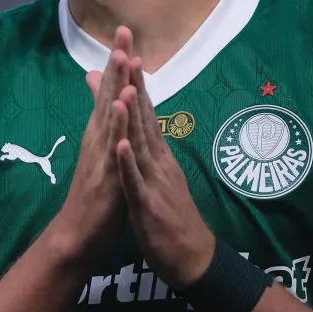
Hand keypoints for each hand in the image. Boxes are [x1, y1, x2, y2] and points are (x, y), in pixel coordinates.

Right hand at [50, 26, 133, 261]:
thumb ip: (100, 121)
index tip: (126, 31)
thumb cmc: (94, 191)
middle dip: (117, 61)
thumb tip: (98, 97)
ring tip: (123, 59)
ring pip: (111, 114)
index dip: (118, 60)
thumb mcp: (99, 150)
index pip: (111, 88)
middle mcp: (100, 135)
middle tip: (123, 30)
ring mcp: (102, 153)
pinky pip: (113, 146)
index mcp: (101, 129)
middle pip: (109, 92)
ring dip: (117, 85)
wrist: (79, 231)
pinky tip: (121, 106)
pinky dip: (117, 125)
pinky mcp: (106, 173)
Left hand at [113, 56, 215, 289]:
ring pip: (141, 145)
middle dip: (135, 87)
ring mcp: (154, 182)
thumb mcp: (153, 176)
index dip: (137, 85)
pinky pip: (135, 182)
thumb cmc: (169, 215)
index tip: (128, 54)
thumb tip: (139, 128)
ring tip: (124, 91)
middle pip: (145, 119)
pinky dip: (128, 163)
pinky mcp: (147, 205)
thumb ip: (145, 149)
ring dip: (132, 119)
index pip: (147, 113)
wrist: (191, 257)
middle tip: (127, 54)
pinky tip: (121, 145)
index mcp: (158, 155)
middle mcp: (159, 161)